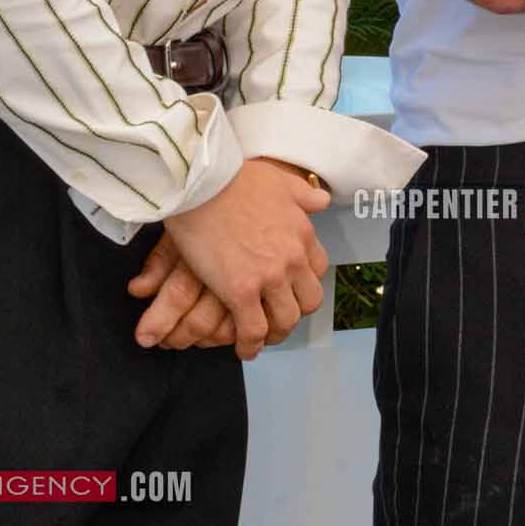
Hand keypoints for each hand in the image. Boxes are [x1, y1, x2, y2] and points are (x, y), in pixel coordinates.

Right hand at [134, 159, 331, 359]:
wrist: (202, 182)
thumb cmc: (235, 177)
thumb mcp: (280, 180)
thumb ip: (304, 194)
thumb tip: (322, 200)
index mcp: (303, 233)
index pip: (318, 270)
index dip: (304, 283)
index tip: (291, 289)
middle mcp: (292, 258)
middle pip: (308, 301)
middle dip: (295, 312)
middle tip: (277, 317)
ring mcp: (268, 277)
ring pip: (285, 320)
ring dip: (275, 333)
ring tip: (262, 337)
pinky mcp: (240, 292)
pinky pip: (253, 330)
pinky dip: (251, 345)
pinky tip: (243, 348)